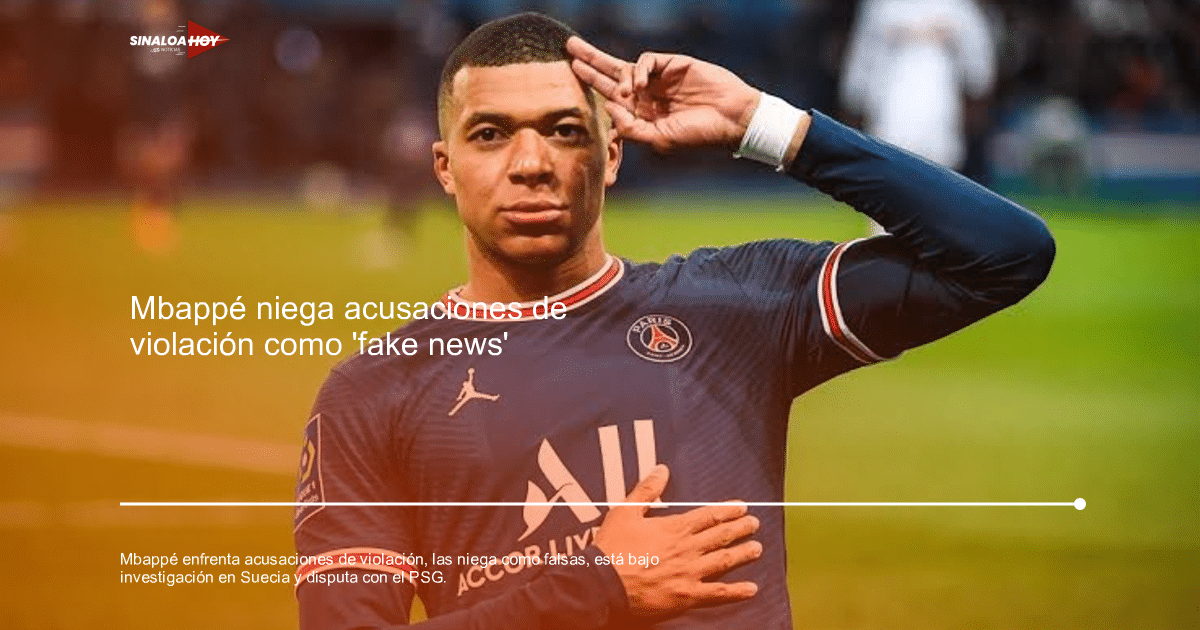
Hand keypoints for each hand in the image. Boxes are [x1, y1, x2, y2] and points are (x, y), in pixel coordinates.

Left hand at [567, 36, 759, 152]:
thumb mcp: (659, 139)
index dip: (591, 85)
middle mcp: (646, 94)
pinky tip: (639, 84)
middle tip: (568, 46)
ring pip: (624, 64)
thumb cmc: (698, 135)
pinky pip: (646, 60)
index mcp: (641, 113)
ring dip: (610, 69)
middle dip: (589, 61)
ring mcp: (658, 78)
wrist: (731, 120)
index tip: (574, 78)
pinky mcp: (672, 64)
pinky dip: (639, 70)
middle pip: (610, 73)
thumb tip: (608, 108)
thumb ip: (632, 128)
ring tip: (617, 86)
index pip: (609, 96)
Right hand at [593, 464, 761, 615]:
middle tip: (755, 524)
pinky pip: (717, 593)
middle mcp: (688, 548)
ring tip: (757, 548)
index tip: (742, 508)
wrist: (603, 582)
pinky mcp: (687, 595)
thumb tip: (662, 469)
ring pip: (724, 560)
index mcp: (675, 527)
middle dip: (740, 529)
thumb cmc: (612, 547)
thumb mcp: (626, 511)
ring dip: (743, 554)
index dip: (728, 511)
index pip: (709, 516)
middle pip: (721, 536)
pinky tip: (751, 589)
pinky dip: (736, 591)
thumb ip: (647, 490)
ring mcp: (690, 572)